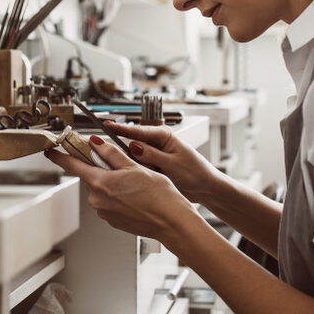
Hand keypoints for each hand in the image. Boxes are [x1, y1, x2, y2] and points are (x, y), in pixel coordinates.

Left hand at [45, 135, 196, 240]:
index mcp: (101, 183)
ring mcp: (105, 212)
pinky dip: (120, 197)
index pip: (73, 166)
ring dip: (114, 184)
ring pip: (103, 190)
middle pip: (92, 177)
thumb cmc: (159, 195)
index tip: (51, 152)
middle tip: (125, 168)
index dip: (61, 157)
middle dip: (104, 170)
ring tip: (136, 185)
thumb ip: (112, 154)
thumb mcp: (135, 167)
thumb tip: (95, 143)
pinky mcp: (113, 221)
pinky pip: (111, 203)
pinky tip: (136, 197)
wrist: (171, 222)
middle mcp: (98, 200)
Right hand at [102, 121, 219, 202]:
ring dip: (136, 166)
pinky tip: (145, 178)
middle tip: (133, 164)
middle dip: (129, 154)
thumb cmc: (195, 172)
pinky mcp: (152, 166)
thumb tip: (134, 146)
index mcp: (164, 135)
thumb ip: (152, 155)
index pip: (139, 130)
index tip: (107, 125)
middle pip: (133, 144)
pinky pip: (139, 168)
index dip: (122, 128)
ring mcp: (154, 155)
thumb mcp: (173, 163)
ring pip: (134, 158)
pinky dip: (140, 173)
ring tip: (149, 173)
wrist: (205, 187)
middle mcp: (157, 143)